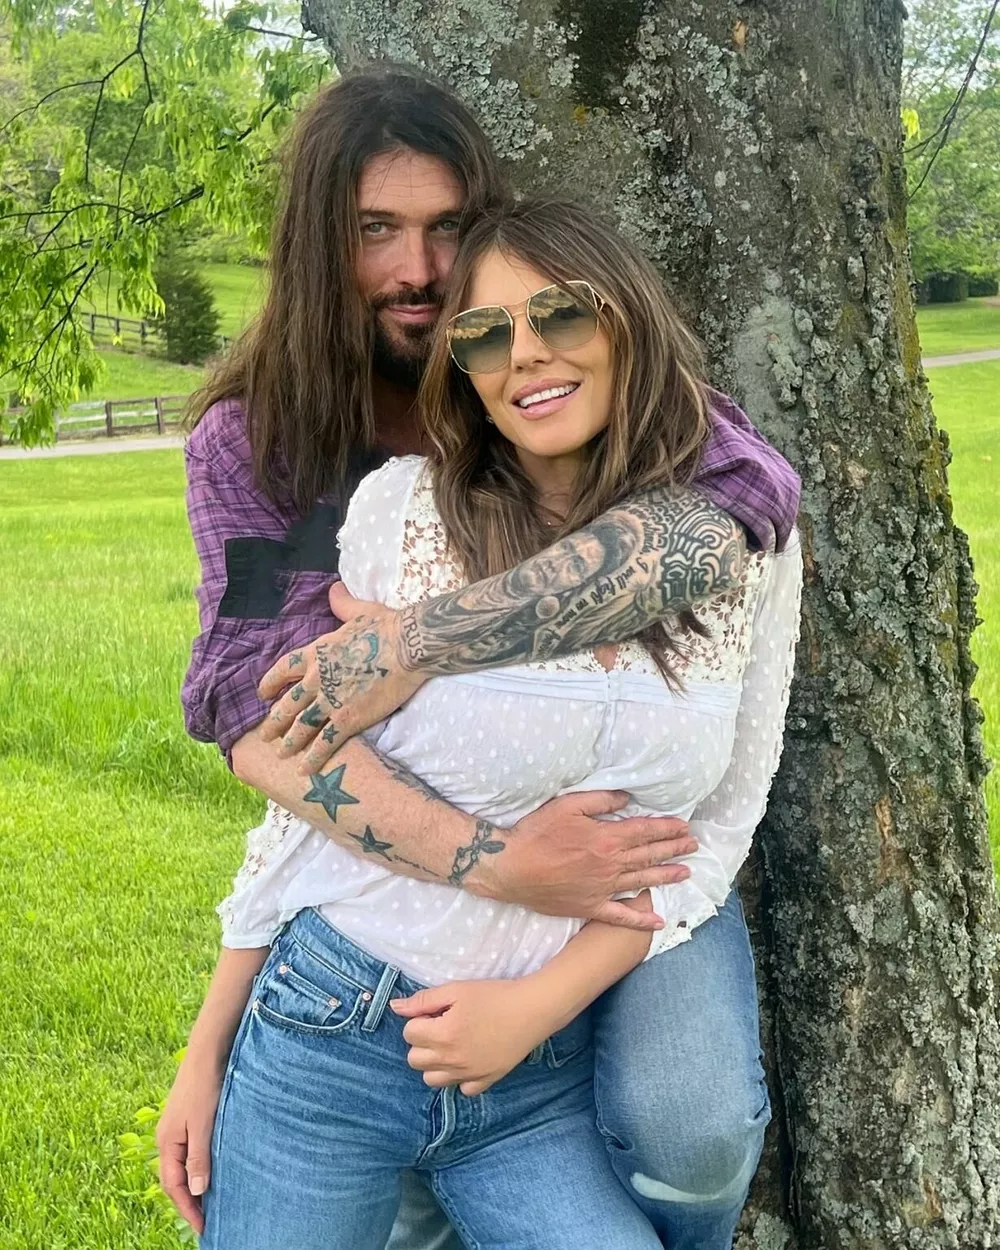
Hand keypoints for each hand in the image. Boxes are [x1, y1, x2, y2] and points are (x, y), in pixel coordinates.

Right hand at [155, 1054, 222, 1235]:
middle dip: (188, 1201)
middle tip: (206, 1220)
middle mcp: (168, 1138)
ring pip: (183, 1165)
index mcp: (167, 1142)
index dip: (187, 1208)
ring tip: (210, 1201)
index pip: (173, 1186)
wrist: (207, 1051)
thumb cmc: (204, 1086)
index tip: (202, 1226)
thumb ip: (199, 1157)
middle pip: (175, 1178)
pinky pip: (191, 1151)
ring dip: (194, 1184)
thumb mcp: (203, 1125)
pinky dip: (199, 1166)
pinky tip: (211, 1169)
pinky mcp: (190, 1119)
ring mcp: (178, 1128)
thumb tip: (197, 1191)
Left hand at [257, 583, 425, 772]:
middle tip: (264, 734)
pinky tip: (304, 770)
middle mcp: (316, 678)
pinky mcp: (348, 719)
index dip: (271, 683)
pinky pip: (324, 743)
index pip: (284, 669)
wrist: (408, 647)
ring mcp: (330, 701)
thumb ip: (342, 603)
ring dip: (289, 742)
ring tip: (280, 754)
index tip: (263, 693)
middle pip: (287, 703)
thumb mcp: (359, 610)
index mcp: (317, 652)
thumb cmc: (387, 626)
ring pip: (301, 726)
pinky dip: (313, 758)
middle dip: (274, 720)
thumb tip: (335, 588)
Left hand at [391, 978, 552, 1094]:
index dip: (419, 1019)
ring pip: (432, 1080)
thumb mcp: (456, 990)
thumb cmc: (494, 995)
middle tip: (441, 1026)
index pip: (409, 1034)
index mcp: (443, 1036)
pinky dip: (460, 1077)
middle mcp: (452, 1061)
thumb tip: (395, 1008)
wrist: (532, 1009)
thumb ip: (423, 1000)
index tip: (436, 1012)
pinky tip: (470, 1058)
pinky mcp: (486, 1082)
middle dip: (422, 1042)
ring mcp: (469, 1075)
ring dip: (435, 1062)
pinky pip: (462, 1089)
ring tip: (452, 1043)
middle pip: (415, 1060)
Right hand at [479, 790, 696, 930]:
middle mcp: (610, 865)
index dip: (666, 829)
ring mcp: (602, 889)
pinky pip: (620, 916)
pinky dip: (640, 919)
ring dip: (666, 876)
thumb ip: (600, 800)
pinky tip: (658, 921)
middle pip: (649, 855)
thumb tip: (627, 799)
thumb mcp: (567, 805)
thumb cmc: (536, 833)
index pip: (645, 831)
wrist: (510, 867)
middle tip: (693, 847)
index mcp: (606, 838)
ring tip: (686, 873)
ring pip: (641, 881)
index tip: (683, 827)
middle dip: (673, 849)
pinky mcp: (590, 907)